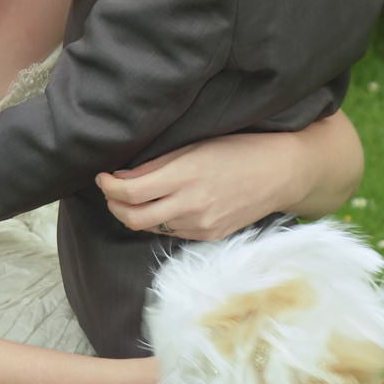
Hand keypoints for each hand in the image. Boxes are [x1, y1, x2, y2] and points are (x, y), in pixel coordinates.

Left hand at [95, 132, 307, 241]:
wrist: (281, 173)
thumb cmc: (239, 150)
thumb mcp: (195, 147)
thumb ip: (157, 165)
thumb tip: (121, 177)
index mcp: (184, 177)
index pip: (130, 192)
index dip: (108, 187)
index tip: (102, 177)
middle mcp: (190, 205)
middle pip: (132, 218)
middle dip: (114, 206)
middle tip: (111, 192)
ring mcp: (200, 225)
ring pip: (151, 228)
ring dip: (135, 214)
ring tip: (134, 198)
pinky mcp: (209, 237)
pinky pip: (173, 233)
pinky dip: (160, 221)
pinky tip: (163, 206)